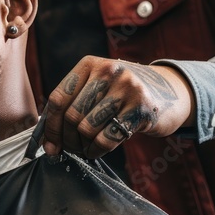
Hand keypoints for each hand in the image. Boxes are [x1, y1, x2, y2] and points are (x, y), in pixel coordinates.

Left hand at [42, 56, 195, 158]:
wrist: (169, 91)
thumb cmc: (122, 95)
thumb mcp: (98, 87)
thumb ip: (72, 104)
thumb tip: (46, 140)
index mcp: (90, 64)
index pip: (59, 98)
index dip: (50, 126)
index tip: (48, 146)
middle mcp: (108, 72)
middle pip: (71, 115)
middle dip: (67, 139)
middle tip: (70, 149)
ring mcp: (127, 89)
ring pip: (87, 128)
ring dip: (82, 146)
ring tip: (85, 149)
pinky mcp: (141, 109)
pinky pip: (107, 138)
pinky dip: (97, 150)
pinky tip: (97, 150)